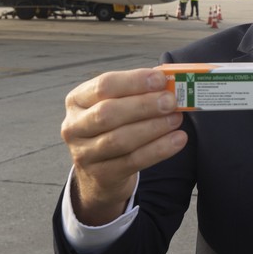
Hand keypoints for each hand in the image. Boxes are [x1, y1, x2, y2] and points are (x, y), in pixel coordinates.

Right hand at [60, 69, 186, 225]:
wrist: (100, 172)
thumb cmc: (114, 126)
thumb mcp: (118, 104)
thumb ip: (138, 91)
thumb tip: (167, 78)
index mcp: (77, 100)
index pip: (103, 85)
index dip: (134, 81)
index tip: (161, 79)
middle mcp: (74, 126)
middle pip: (108, 113)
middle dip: (144, 105)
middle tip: (171, 101)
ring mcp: (84, 154)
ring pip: (120, 139)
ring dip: (153, 127)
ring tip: (177, 119)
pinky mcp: (102, 175)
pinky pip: (133, 161)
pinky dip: (159, 149)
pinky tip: (178, 139)